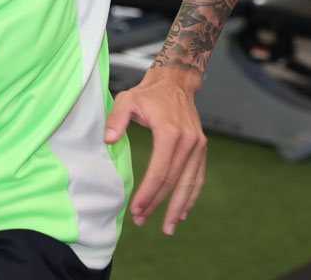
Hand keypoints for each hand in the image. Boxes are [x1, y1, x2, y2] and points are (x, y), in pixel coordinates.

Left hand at [104, 66, 206, 234]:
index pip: (160, 171)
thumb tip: (108, 140)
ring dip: (178, 208)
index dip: (148, 193)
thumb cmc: (148, 93)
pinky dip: (191, 196)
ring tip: (167, 228)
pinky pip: (198, 177)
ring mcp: (198, 146)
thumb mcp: (127, 99)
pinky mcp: (201, 148)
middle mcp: (188, 142)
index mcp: (170, 133)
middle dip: (158, 204)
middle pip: (173, 182)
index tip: (136, 209)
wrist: (175, 82)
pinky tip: (183, 212)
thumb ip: (116, 119)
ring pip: (189, 184)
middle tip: (141, 221)